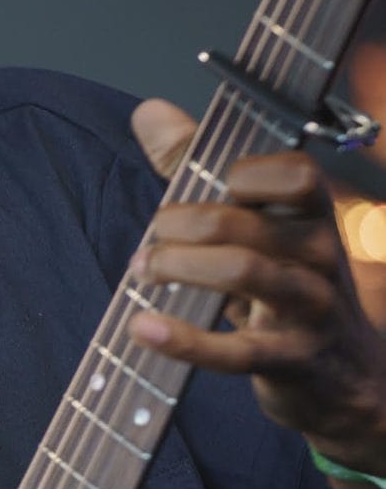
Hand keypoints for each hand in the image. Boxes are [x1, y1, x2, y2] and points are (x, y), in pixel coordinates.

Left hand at [128, 99, 385, 473]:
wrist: (345, 377)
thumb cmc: (286, 289)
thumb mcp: (256, 229)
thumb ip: (199, 168)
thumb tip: (149, 111)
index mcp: (315, 217)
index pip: (296, 173)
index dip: (244, 171)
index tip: (208, 185)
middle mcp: (320, 256)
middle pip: (244, 223)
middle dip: (180, 226)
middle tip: (151, 240)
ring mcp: (311, 310)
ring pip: (242, 273)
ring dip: (177, 268)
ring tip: (143, 271)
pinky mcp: (291, 360)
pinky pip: (234, 350)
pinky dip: (181, 338)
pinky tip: (142, 327)